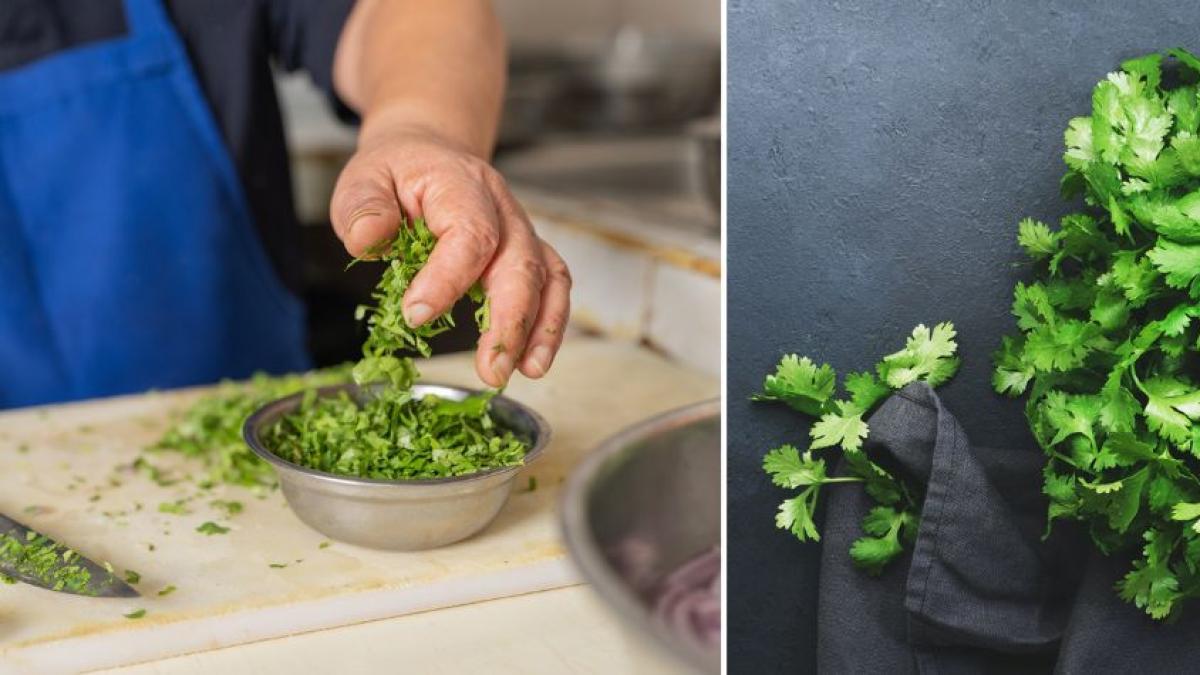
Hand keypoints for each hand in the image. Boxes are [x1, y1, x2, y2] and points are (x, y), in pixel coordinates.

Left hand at [329, 120, 570, 386]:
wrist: (426, 152)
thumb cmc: (395, 173)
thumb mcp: (362, 179)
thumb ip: (363, 209)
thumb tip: (368, 239)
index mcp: (460, 183)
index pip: (469, 234)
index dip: (448, 278)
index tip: (416, 315)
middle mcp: (501, 206)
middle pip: (520, 263)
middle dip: (510, 321)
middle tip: (492, 370)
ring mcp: (520, 229)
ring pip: (547, 276)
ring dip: (541, 328)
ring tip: (526, 370)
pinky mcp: (527, 252)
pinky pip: (552, 285)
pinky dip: (549, 324)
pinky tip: (533, 360)